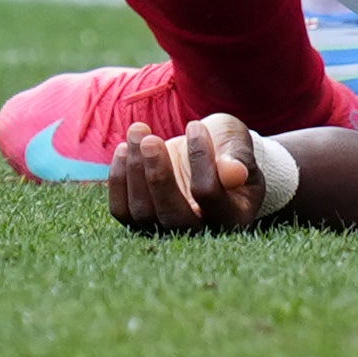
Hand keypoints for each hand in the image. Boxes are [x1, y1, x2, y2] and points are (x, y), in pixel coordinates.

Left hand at [111, 114, 276, 232]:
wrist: (209, 154)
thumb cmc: (228, 148)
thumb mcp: (238, 146)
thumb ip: (237, 158)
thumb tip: (235, 173)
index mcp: (233, 215)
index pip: (209, 193)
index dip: (199, 159)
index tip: (194, 125)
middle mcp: (199, 231)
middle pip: (171, 215)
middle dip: (157, 175)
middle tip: (150, 140)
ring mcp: (166, 229)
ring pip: (142, 212)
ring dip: (135, 170)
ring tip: (138, 132)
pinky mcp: (142, 221)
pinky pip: (123, 210)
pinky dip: (119, 180)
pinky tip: (123, 150)